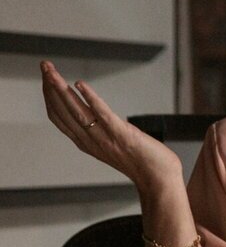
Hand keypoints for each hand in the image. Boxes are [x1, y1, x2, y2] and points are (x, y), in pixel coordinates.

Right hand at [41, 61, 183, 191]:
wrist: (159, 180)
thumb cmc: (142, 163)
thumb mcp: (112, 146)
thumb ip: (100, 133)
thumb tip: (96, 116)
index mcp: (86, 142)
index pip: (59, 117)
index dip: (49, 97)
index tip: (46, 78)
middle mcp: (90, 141)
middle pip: (62, 111)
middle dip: (50, 87)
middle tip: (44, 66)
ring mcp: (105, 138)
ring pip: (76, 111)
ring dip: (61, 89)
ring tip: (52, 72)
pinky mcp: (122, 135)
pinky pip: (102, 115)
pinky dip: (90, 98)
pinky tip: (80, 84)